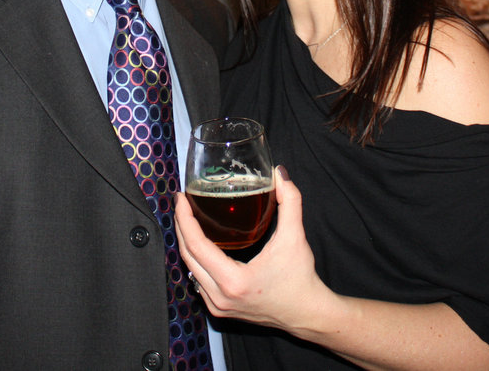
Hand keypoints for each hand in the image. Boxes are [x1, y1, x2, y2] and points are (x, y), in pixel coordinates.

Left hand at [175, 165, 335, 335]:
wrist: (308, 314)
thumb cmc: (301, 279)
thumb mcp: (295, 237)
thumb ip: (290, 201)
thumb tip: (280, 173)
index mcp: (234, 281)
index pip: (196, 245)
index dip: (185, 219)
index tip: (181, 199)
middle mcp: (220, 296)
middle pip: (187, 256)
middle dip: (181, 226)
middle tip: (181, 202)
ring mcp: (218, 306)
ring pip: (190, 269)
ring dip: (186, 243)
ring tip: (186, 217)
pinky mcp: (220, 309)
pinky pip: (198, 280)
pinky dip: (195, 259)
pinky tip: (198, 242)